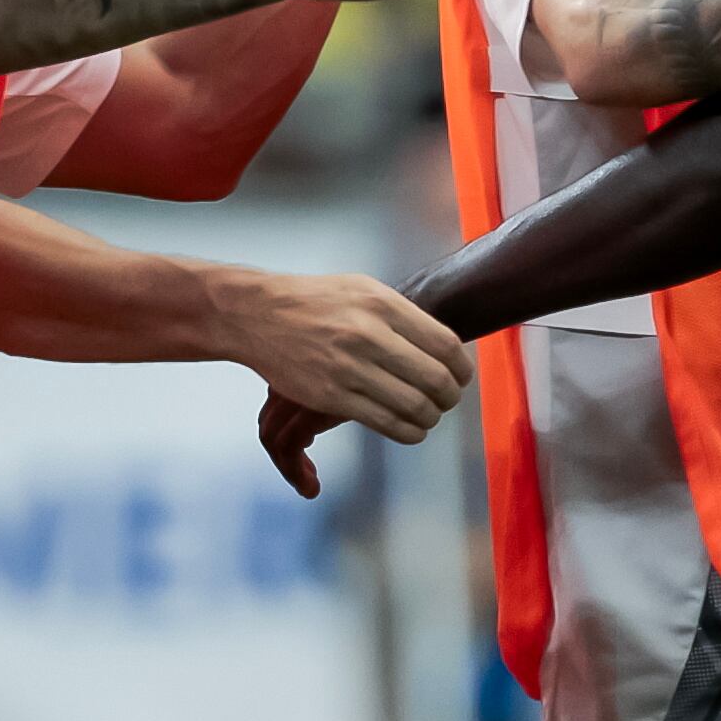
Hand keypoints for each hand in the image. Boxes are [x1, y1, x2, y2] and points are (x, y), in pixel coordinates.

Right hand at [226, 273, 471, 475]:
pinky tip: (410, 429)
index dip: (461, 368)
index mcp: (383, 305)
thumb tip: (442, 345)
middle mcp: (369, 335)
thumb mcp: (363, 289)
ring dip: (430, 418)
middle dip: (449, 397)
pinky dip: (407, 432)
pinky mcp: (331, 396)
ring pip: (413, 406)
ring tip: (428, 416)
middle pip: (434, 379)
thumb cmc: (315, 300)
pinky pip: (384, 422)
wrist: (258, 314)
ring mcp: (349, 367)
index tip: (462, 377)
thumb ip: (402, 313)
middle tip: (447, 400)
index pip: (445, 344)